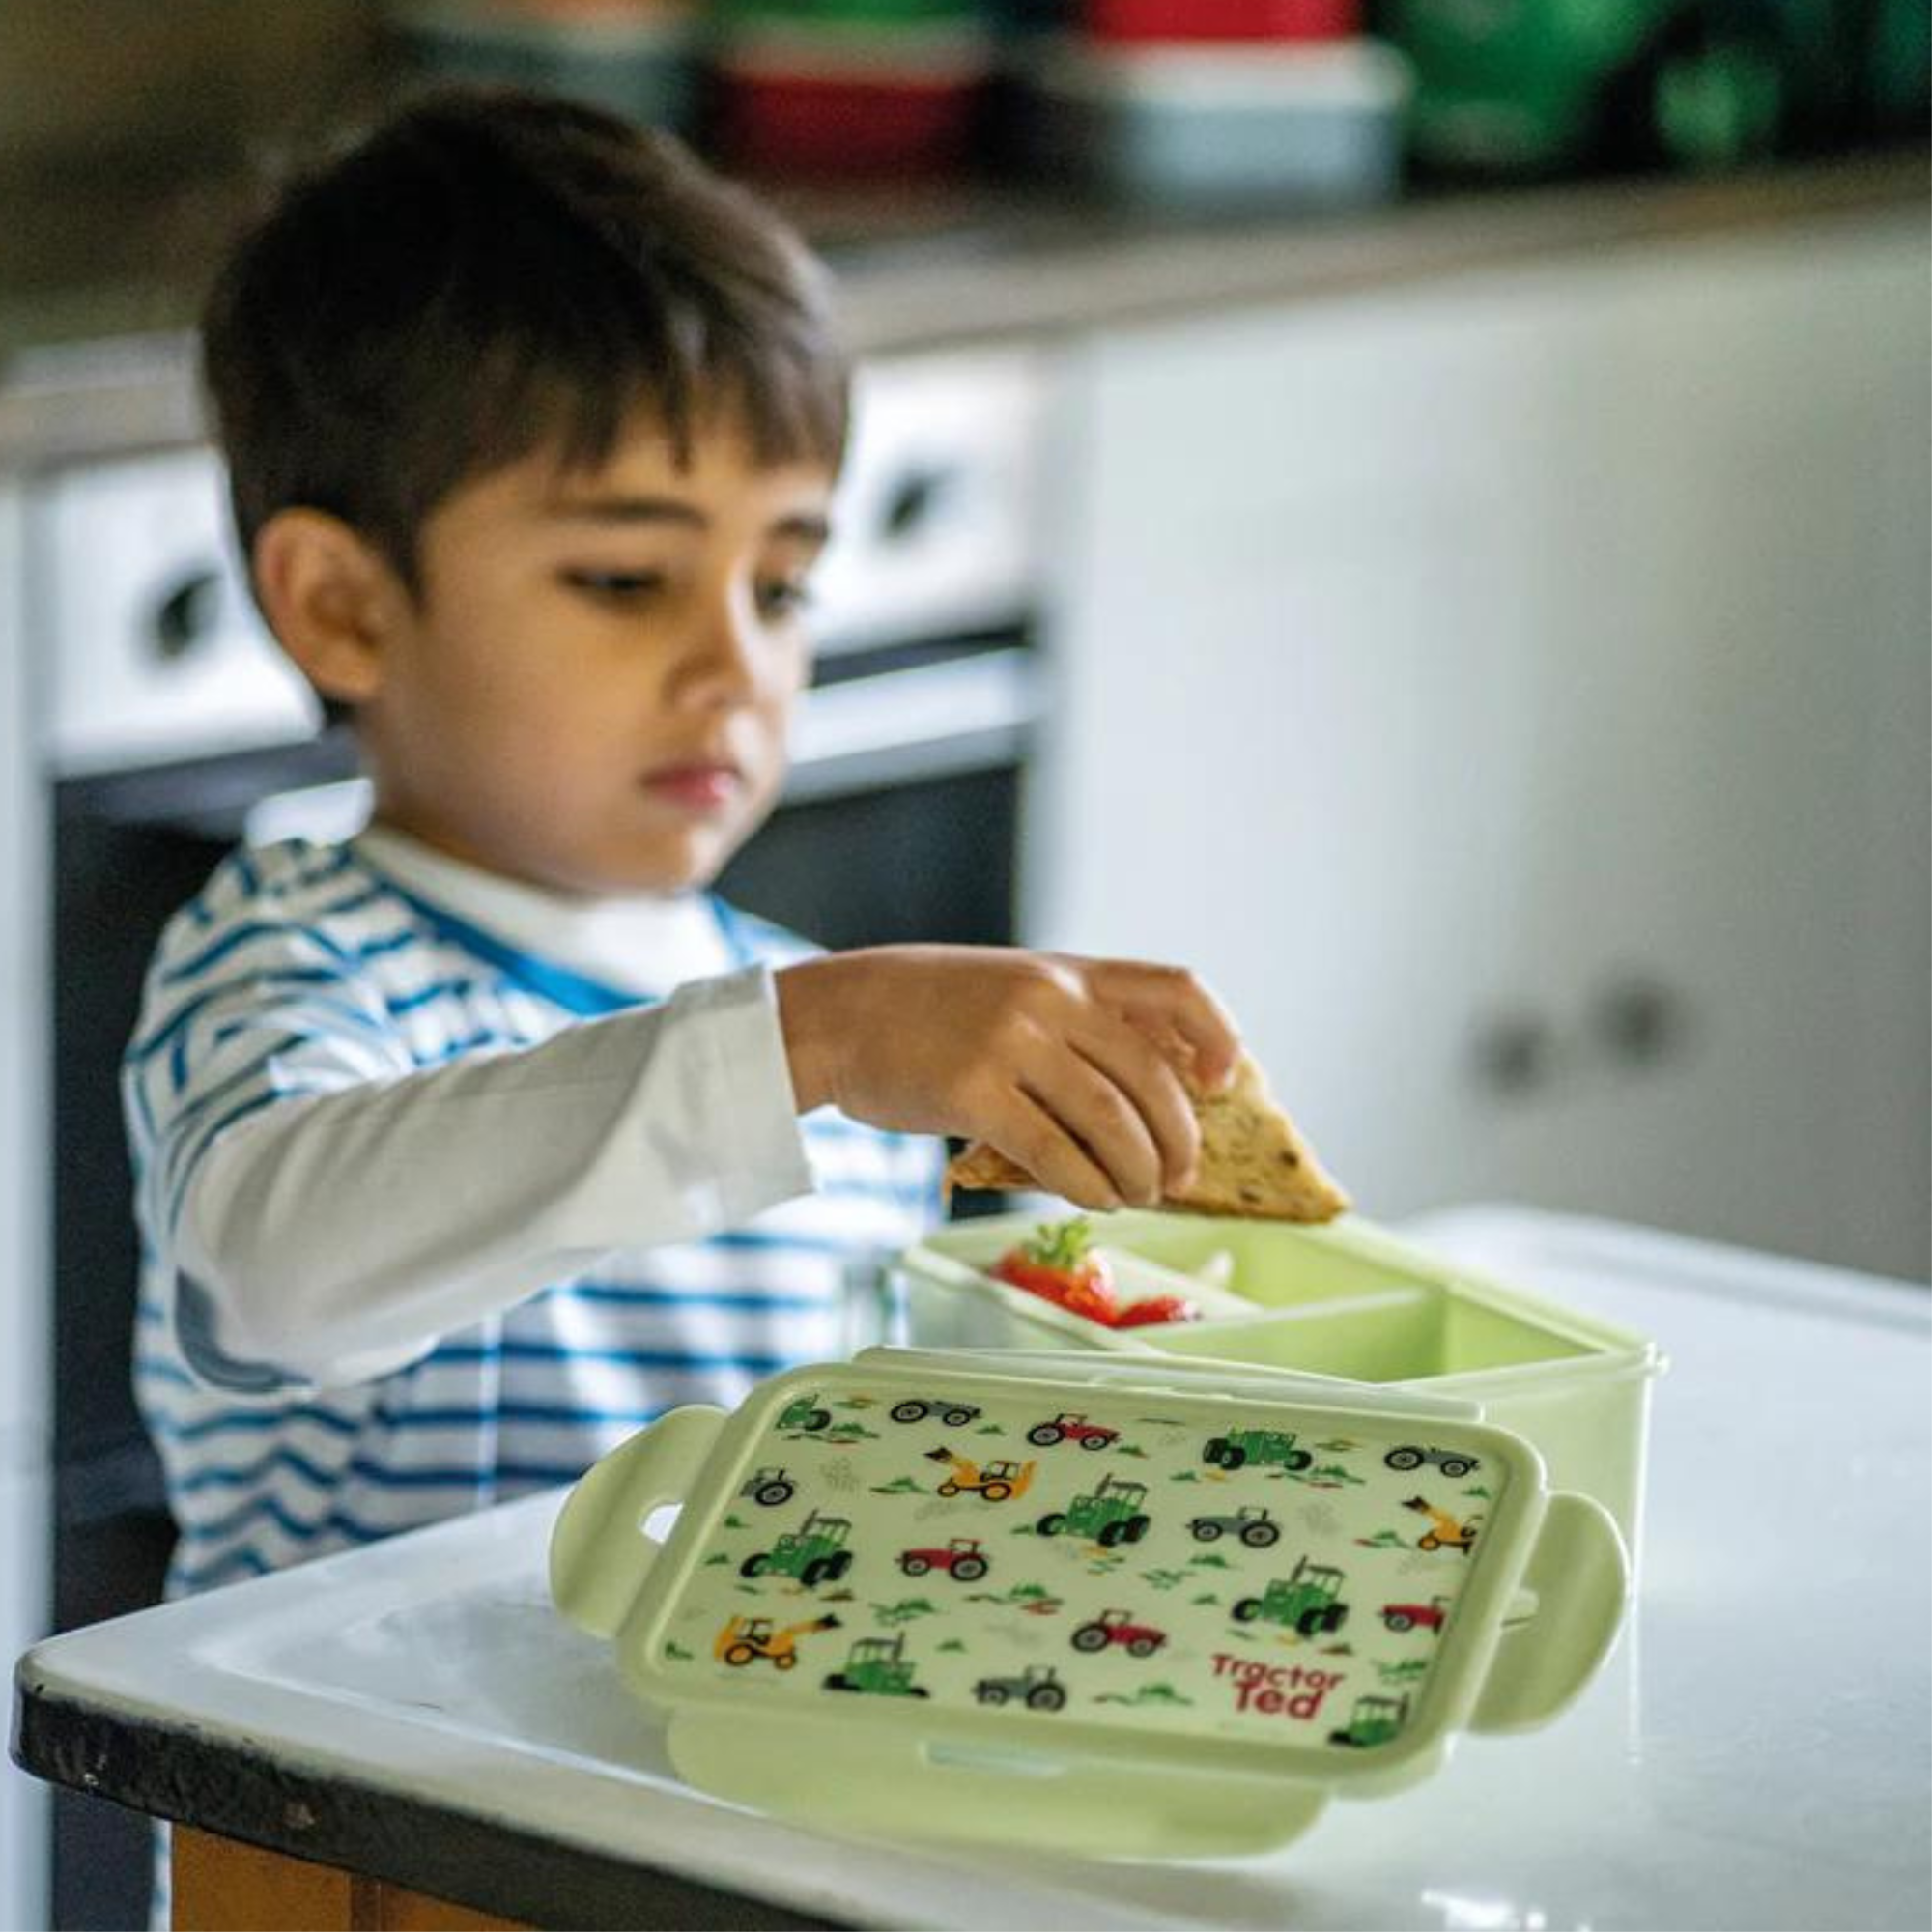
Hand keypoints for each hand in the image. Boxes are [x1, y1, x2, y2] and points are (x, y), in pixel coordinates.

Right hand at [773, 946, 1239, 1209]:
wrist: (838, 1015)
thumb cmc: (925, 1011)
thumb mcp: (1010, 988)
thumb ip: (1072, 1022)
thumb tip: (1145, 1093)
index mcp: (1067, 971)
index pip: (1176, 988)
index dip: (1217, 1037)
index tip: (1225, 1083)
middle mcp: (1049, 1000)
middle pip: (1151, 1076)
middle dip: (1177, 1137)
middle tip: (1178, 1176)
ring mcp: (1010, 1043)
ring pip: (1109, 1121)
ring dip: (1136, 1172)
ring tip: (1137, 1196)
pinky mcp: (973, 1092)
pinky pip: (1053, 1152)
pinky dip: (1086, 1185)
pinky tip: (1095, 1199)